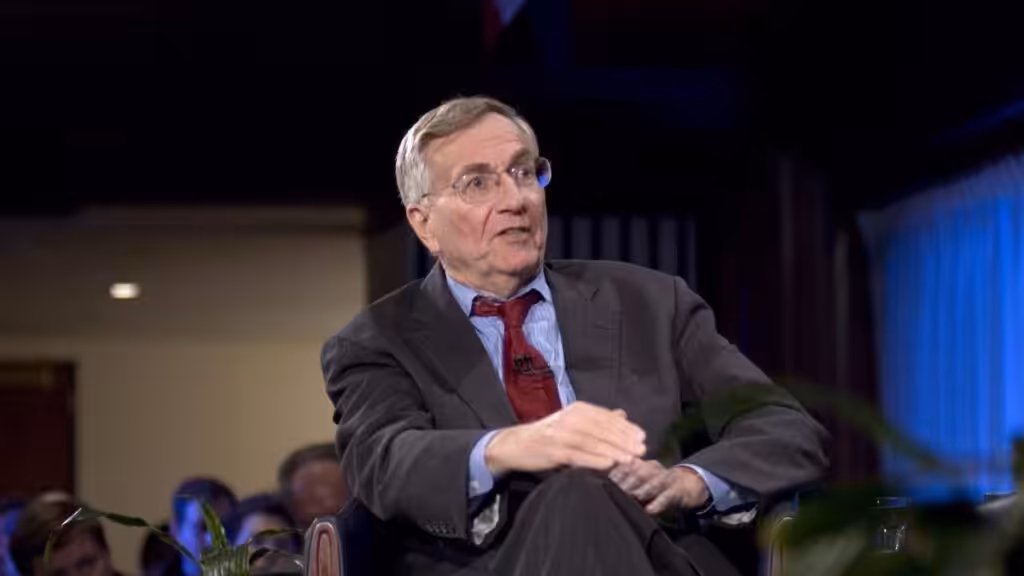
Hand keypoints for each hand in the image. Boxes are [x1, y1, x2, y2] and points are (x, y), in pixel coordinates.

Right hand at [484, 403, 646, 475]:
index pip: (607, 417)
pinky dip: (595, 459)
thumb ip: (597, 419)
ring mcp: (561, 434)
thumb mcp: (573, 422)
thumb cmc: (548, 435)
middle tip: (641, 450)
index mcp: (578, 409)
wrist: (516, 444)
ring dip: (614, 451)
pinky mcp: (554, 450)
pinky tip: (609, 464)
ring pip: (593, 441)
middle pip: (603, 428)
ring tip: (630, 459)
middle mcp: (571, 418)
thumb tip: (622, 415)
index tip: (642, 438)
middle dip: (624, 440)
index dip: (626, 428)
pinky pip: (579, 455)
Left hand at [609, 460, 709, 514]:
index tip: (605, 483)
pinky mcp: (677, 491)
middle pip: (638, 473)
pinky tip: (648, 510)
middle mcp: (654, 468)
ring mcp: (667, 478)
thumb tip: (604, 487)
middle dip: (625, 484)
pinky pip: (667, 496)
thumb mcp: (642, 481)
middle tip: (614, 494)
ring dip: (640, 492)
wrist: (687, 486)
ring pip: (653, 483)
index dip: (616, 474)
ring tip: (630, 500)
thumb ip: (626, 482)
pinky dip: (657, 503)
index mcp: (643, 464)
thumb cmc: (656, 486)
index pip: (627, 465)